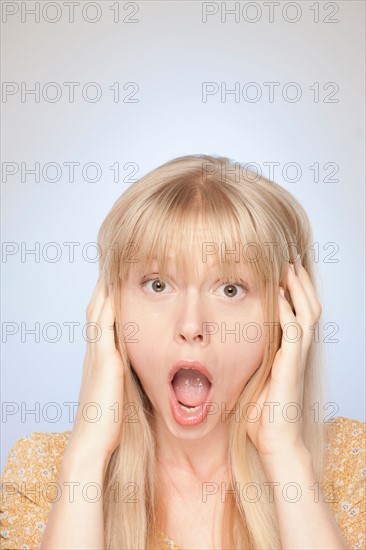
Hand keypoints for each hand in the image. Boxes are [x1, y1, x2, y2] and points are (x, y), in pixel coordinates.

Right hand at [65, 275, 124, 463]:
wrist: (93, 441)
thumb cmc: (108, 422)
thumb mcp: (120, 392)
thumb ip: (126, 376)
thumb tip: (140, 370)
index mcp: (99, 359)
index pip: (101, 322)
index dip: (106, 302)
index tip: (115, 284)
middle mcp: (95, 353)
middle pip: (96, 311)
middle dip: (103, 289)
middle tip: (110, 268)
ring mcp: (97, 355)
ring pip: (97, 313)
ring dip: (103, 290)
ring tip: (110, 269)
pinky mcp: (104, 360)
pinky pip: (103, 325)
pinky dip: (107, 305)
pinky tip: (113, 291)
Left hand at [245, 258, 321, 464]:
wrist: (275, 441)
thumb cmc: (263, 415)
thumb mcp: (255, 378)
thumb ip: (251, 360)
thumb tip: (232, 347)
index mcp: (289, 352)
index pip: (297, 313)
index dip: (294, 292)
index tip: (283, 272)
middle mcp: (297, 351)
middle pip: (309, 307)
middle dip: (301, 283)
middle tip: (291, 260)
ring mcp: (297, 357)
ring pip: (308, 313)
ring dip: (299, 289)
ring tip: (290, 268)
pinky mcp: (291, 366)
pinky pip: (294, 332)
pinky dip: (287, 311)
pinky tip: (278, 295)